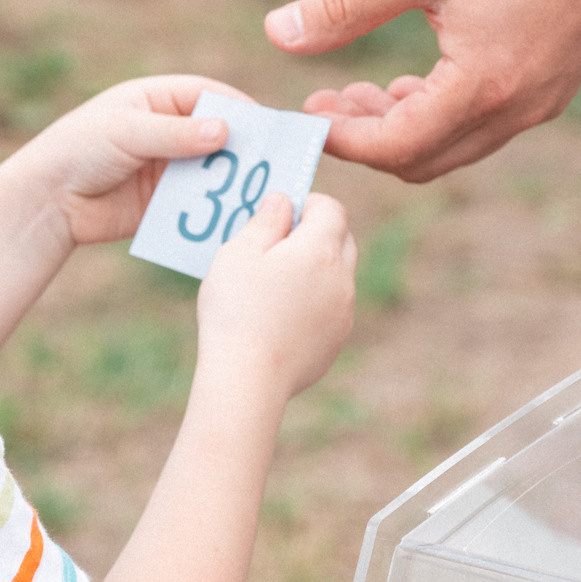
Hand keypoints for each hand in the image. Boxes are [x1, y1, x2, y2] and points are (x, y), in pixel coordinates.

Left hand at [0, 74, 247, 248]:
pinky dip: (214, 208)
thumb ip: (174, 133)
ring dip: (232, 181)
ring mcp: (166, 167)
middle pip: (217, 134)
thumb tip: (224, 130)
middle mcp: (167, 131)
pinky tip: (233, 218)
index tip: (268, 126)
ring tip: (261, 195)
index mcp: (156, 99)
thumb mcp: (126, 132)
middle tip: (275, 164)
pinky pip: (196, 202)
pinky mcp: (163, 202)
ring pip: (211, 170)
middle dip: (242, 149)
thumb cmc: (78, 149)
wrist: (46, 201)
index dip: (238, 108)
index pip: (208, 95)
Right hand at [195, 194, 356, 400]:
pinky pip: (332, 308)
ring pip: (339, 276)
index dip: (308, 202)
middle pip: (342, 240)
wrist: (248, 380)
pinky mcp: (336, 341)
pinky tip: (280, 316)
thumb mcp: (238, 254)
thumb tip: (283, 201)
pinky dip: (314, 302)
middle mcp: (342, 279)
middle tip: (278, 243)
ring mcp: (343, 313)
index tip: (281, 213)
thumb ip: (265, 221)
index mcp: (320, 250)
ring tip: (275, 282)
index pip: (331, 208)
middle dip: (316, 233)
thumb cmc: (237, 311)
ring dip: (316, 269)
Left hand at [264, 0, 580, 181]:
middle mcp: (514, 111)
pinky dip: (440, 117)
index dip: (341, 138)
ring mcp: (538, 106)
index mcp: (480, 87)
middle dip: (366, 139)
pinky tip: (417, 78)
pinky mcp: (550, 91)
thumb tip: (278, 34)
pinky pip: (482, 128)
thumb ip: (345, 4)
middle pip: (420, 162)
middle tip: (325, 98)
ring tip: (362, 88)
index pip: (393, 148)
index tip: (306, 112)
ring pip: (452, 149)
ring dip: (402, 129)